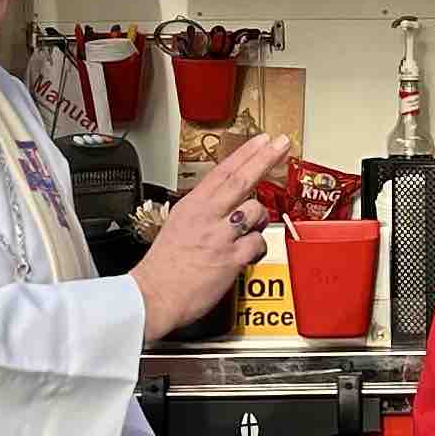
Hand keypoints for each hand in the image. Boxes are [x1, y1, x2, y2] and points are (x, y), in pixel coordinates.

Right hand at [131, 134, 291, 338]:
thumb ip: (203, 211)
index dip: (246, 153)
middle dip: (265, 159)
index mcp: (192, 205)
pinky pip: (258, 243)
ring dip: (258, 220)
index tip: (262, 140)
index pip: (223, 171)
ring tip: (246, 232)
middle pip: (242, 180)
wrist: (153, 295)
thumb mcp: (178, 225)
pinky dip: (257, 248)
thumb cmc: (164, 266)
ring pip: (256, 212)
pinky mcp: (231, 259)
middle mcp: (207, 216)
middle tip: (281, 144)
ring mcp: (220, 236)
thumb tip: (226, 204)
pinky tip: (246, 254)